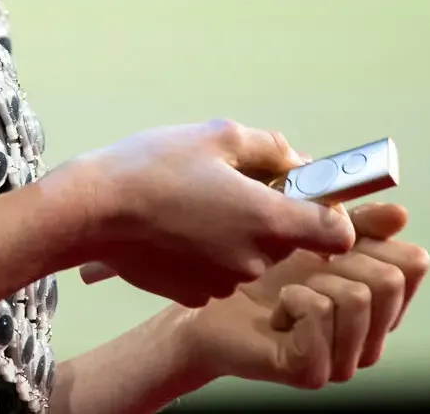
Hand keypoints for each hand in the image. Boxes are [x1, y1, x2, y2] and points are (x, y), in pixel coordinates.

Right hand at [61, 120, 356, 308]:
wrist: (91, 211)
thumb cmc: (153, 167)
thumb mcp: (217, 135)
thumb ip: (271, 148)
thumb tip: (298, 162)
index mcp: (268, 219)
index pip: (338, 233)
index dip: (331, 212)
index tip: (306, 194)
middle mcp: (254, 260)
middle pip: (288, 239)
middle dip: (271, 212)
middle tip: (231, 183)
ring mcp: (225, 283)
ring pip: (251, 254)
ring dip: (237, 231)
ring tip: (195, 203)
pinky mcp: (196, 294)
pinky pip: (220, 271)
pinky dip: (208, 252)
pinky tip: (177, 228)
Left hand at [170, 203, 429, 389]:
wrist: (208, 309)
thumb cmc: (262, 274)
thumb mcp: (313, 238)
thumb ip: (358, 225)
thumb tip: (399, 214)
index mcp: (380, 307)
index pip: (414, 262)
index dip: (375, 238)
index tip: (336, 237)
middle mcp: (371, 339)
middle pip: (391, 279)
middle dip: (342, 259)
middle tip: (308, 269)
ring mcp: (344, 361)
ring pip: (358, 296)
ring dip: (314, 280)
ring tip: (290, 293)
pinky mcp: (313, 371)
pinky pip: (319, 310)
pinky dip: (291, 299)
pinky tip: (276, 313)